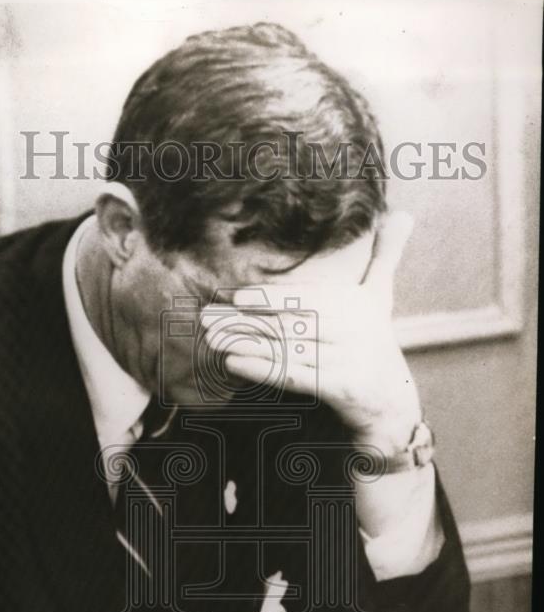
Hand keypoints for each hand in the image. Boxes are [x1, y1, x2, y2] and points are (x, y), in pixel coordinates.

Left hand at [202, 212, 420, 454]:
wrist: (391, 398)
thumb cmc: (374, 339)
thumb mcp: (380, 296)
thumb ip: (386, 255)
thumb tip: (404, 213)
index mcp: (356, 304)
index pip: (306, 299)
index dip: (270, 298)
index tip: (236, 297)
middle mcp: (352, 329)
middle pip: (289, 323)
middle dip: (246, 320)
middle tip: (207, 318)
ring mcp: (346, 360)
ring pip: (286, 349)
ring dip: (245, 343)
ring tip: (211, 339)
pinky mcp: (339, 388)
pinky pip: (293, 377)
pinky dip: (261, 369)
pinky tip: (233, 362)